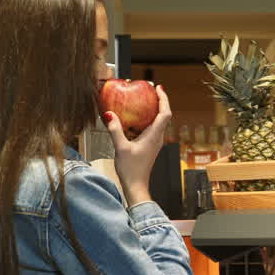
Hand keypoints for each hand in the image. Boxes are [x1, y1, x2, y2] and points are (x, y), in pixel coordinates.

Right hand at [104, 84, 171, 205]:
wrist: (136, 186)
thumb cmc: (132, 170)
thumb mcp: (121, 147)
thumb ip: (115, 129)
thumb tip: (109, 114)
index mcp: (155, 136)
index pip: (165, 113)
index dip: (164, 99)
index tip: (159, 88)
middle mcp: (158, 138)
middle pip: (164, 115)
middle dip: (160, 101)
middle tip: (151, 91)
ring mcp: (155, 142)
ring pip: (158, 122)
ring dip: (153, 110)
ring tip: (144, 101)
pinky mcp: (150, 146)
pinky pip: (151, 129)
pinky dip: (145, 120)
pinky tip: (135, 118)